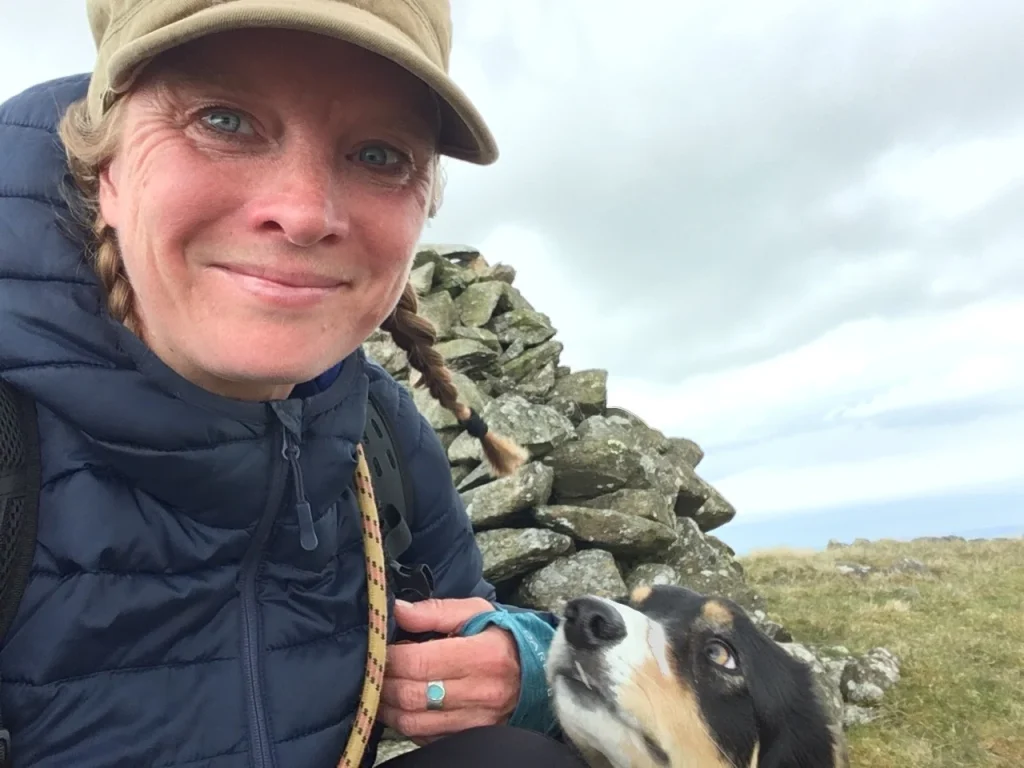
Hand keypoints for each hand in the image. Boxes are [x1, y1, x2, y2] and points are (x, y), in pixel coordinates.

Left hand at [379, 597, 520, 743]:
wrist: (536, 672)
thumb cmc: (502, 637)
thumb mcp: (476, 612)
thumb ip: (435, 611)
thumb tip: (398, 610)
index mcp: (482, 655)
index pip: (419, 662)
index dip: (390, 657)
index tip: (380, 648)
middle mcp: (480, 692)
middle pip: (411, 695)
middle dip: (383, 682)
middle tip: (375, 668)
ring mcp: (476, 721)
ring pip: (413, 722)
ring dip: (388, 707)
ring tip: (383, 687)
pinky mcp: (470, 737)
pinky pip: (425, 737)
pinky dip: (407, 723)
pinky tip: (403, 705)